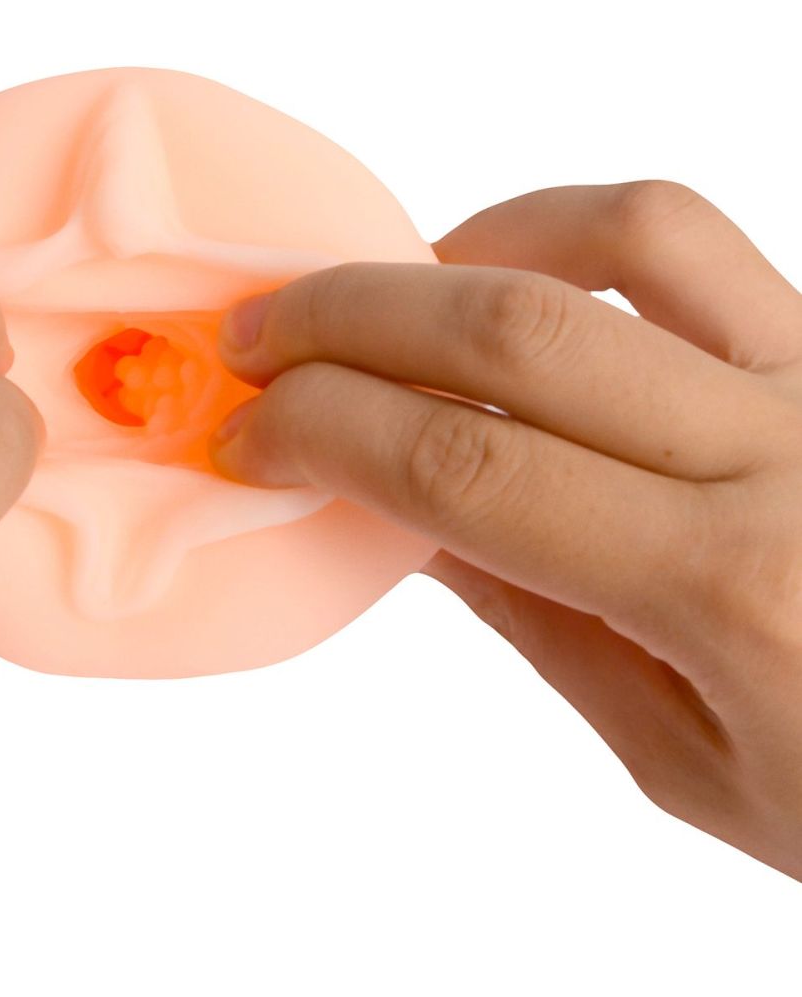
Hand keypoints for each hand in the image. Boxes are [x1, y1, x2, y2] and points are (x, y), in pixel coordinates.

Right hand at [211, 181, 801, 880]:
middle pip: (515, 330)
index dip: (328, 434)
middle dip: (351, 318)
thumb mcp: (690, 761)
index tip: (247, 437)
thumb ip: (542, 621)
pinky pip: (706, 246)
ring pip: (629, 235)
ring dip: (472, 244)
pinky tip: (519, 281)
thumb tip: (405, 512)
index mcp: (729, 593)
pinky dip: (581, 236)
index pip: (469, 466)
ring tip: (389, 292)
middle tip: (259, 339)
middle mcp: (786, 459)